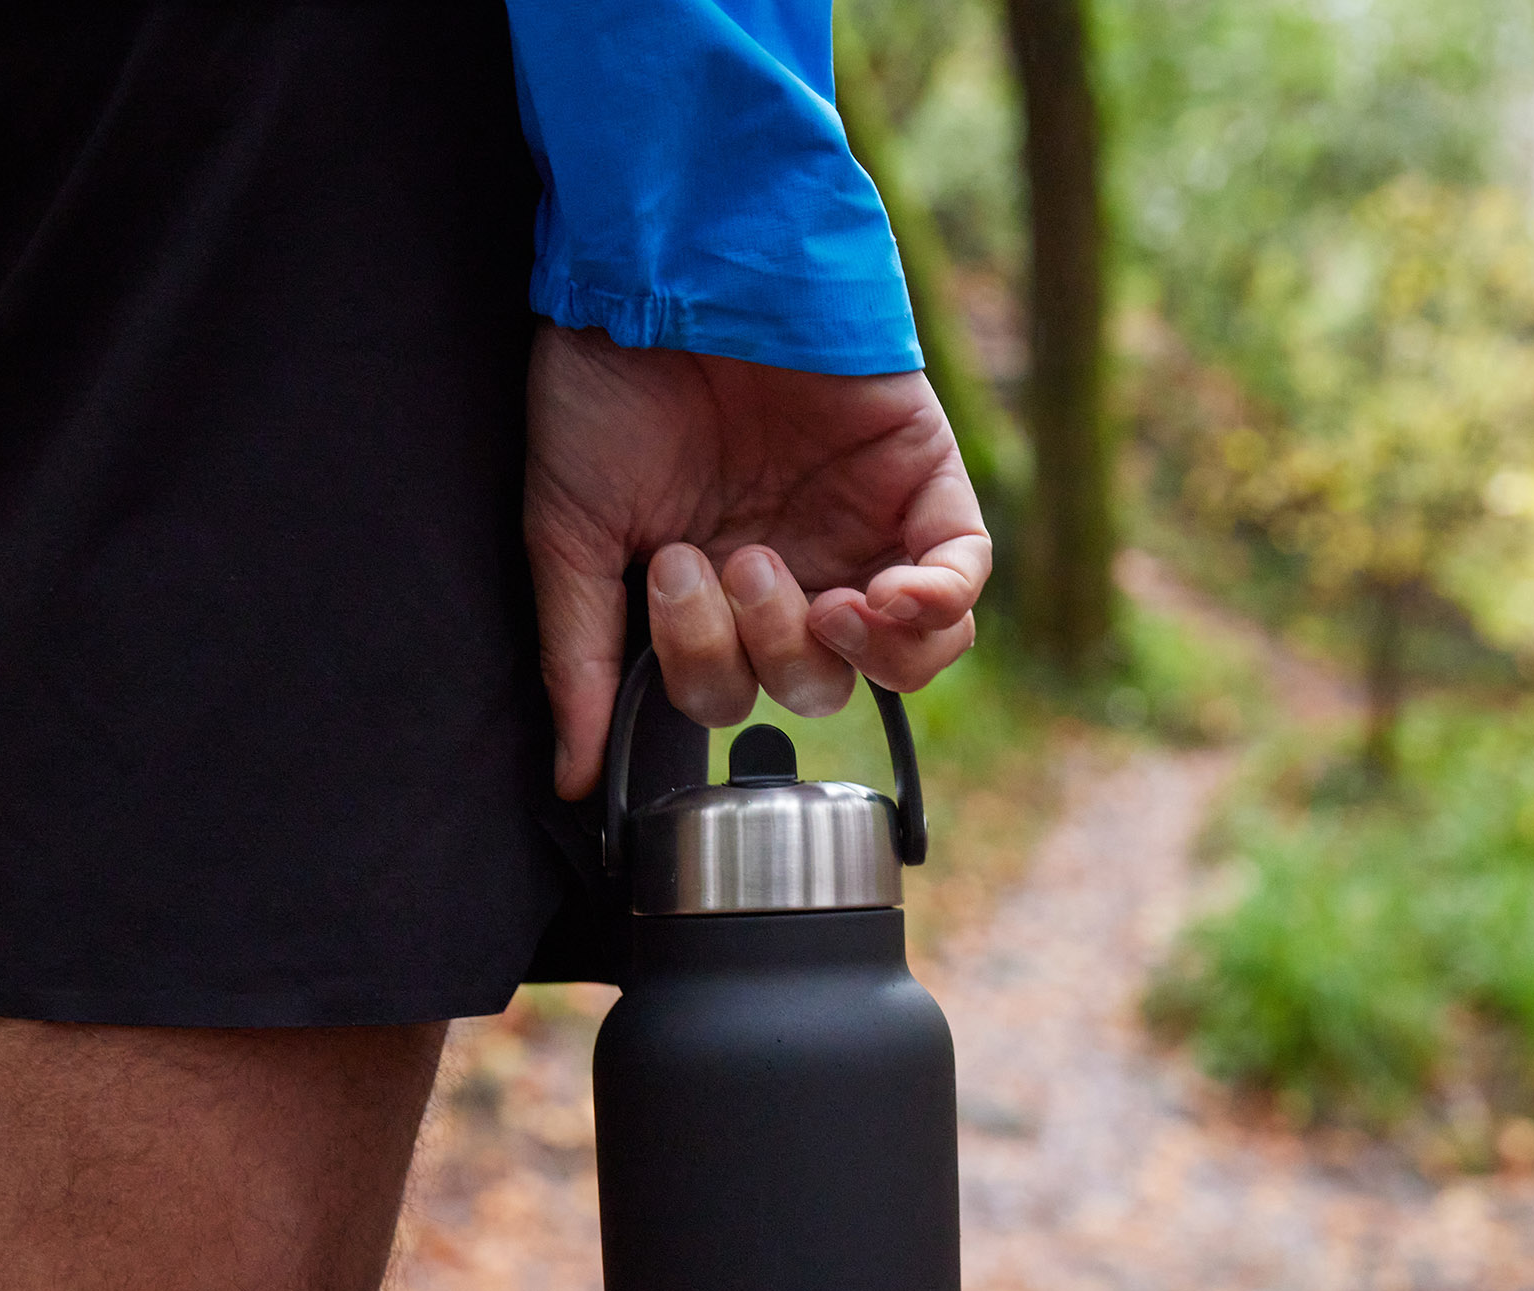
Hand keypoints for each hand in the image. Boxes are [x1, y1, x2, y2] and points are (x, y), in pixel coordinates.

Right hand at [526, 326, 991, 799]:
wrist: (668, 267)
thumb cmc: (603, 387)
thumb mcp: (571, 537)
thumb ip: (578, 660)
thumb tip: (569, 779)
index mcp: (711, 593)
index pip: (736, 692)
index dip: (712, 671)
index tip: (671, 579)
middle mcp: (793, 568)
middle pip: (816, 685)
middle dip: (772, 645)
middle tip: (734, 556)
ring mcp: (863, 527)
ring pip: (906, 656)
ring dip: (863, 650)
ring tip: (827, 600)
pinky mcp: (921, 480)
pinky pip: (964, 574)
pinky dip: (940, 604)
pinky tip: (894, 596)